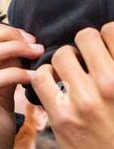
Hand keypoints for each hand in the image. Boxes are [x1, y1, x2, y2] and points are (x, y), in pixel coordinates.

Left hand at [31, 24, 113, 148]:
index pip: (112, 31)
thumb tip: (107, 52)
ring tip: (67, 74)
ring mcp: (86, 99)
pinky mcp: (63, 116)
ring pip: (61, 55)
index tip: (102, 49)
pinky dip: (43, 77)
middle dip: (82, 46)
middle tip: (83, 60)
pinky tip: (51, 87)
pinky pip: (41, 79)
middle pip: (86, 37)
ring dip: (62, 61)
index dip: (104, 37)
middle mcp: (112, 82)